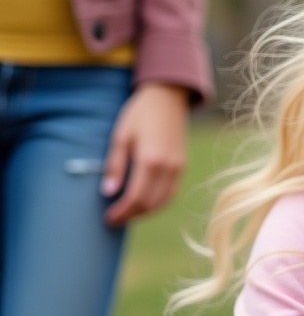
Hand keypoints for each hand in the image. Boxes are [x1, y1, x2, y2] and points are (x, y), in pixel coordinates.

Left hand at [102, 81, 189, 225]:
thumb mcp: (120, 136)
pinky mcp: (182, 165)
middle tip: (114, 219)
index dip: (122, 212)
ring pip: (164, 201)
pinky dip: (158, 202)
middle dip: (132, 215)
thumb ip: (115, 165)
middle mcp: (169, 167)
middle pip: (151, 203)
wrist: (167, 97)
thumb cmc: (140, 114)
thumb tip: (108, 192)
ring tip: (128, 213)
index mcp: (151, 160)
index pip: (136, 197)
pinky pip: (171, 192)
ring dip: (145, 212)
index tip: (108, 218)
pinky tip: (145, 202)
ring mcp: (179, 167)